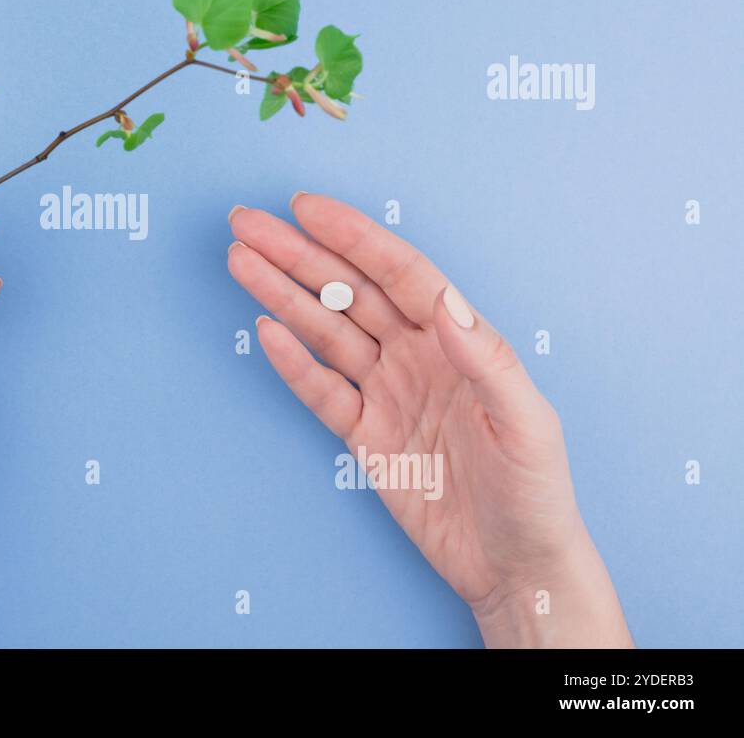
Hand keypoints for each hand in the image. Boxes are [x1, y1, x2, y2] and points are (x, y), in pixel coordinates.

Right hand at [228, 193, 632, 647]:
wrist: (515, 566)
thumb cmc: (536, 493)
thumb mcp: (527, 425)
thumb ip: (488, 361)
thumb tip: (446, 302)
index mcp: (459, 341)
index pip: (398, 274)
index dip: (353, 238)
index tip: (307, 209)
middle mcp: (417, 355)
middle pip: (348, 292)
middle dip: (298, 255)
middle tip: (249, 223)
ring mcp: (387, 393)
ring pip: (325, 331)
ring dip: (282, 295)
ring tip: (241, 261)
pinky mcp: (364, 435)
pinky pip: (321, 390)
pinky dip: (291, 362)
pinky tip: (264, 329)